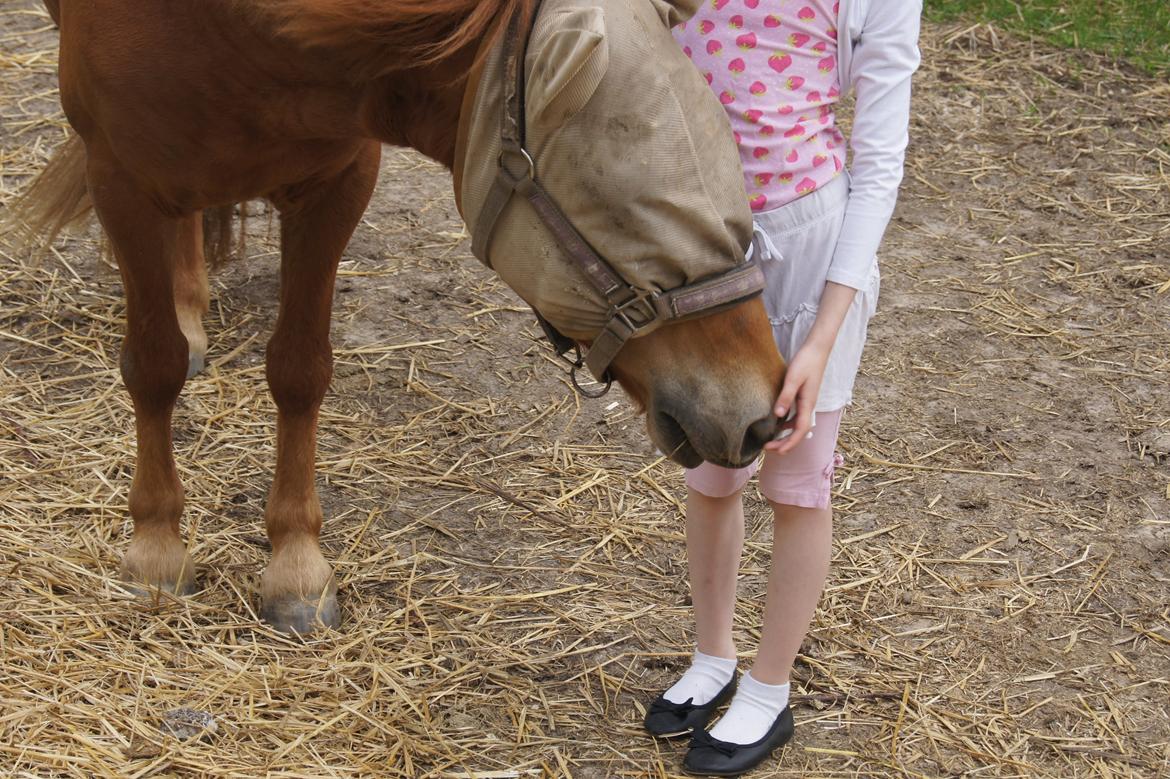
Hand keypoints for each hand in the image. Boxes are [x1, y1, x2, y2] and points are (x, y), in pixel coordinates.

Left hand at [763, 341, 830, 455]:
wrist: (817, 349)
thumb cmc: (806, 361)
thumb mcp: (793, 378)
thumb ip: (786, 396)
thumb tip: (778, 415)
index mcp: (808, 404)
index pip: (800, 430)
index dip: (789, 443)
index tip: (775, 450)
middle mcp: (809, 406)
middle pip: (800, 432)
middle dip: (785, 443)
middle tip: (767, 449)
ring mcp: (807, 402)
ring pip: (798, 426)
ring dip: (786, 435)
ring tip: (771, 441)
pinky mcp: (804, 397)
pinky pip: (797, 416)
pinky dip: (788, 424)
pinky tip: (779, 423)